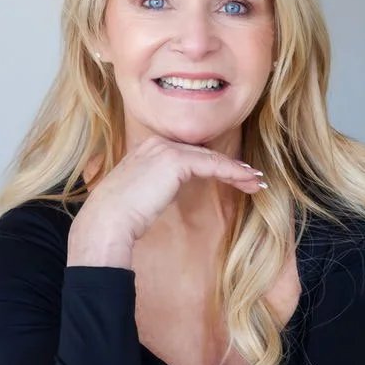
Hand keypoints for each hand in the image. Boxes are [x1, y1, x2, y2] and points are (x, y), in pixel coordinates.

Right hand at [67, 137, 265, 267]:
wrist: (108, 221)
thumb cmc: (119, 217)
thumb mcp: (139, 196)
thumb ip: (153, 187)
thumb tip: (162, 192)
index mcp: (147, 149)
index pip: (189, 155)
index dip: (212, 165)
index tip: (232, 176)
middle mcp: (156, 143)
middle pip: (202, 153)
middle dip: (229, 166)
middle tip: (252, 178)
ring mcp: (165, 149)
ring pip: (211, 157)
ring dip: (237, 170)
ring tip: (256, 182)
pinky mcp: (175, 160)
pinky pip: (213, 164)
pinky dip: (233, 172)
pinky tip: (247, 181)